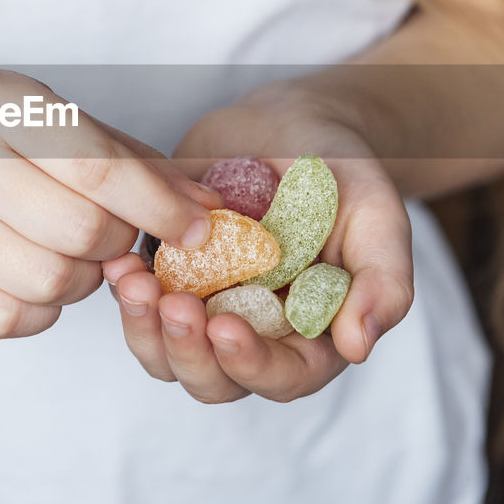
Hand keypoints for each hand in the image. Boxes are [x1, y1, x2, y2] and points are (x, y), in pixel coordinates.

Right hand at [0, 69, 222, 338]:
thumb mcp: (41, 110)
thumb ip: (124, 156)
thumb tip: (203, 207)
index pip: (96, 166)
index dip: (158, 205)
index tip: (197, 228)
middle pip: (81, 233)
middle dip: (119, 240)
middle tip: (111, 230)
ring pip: (51, 284)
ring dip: (82, 277)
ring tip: (67, 249)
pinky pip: (11, 320)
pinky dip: (42, 308)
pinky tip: (31, 274)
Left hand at [103, 79, 412, 402]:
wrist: (289, 125)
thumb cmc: (343, 173)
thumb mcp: (378, 216)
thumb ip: (383, 281)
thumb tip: (359, 347)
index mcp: (311, 337)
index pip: (281, 377)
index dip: (250, 364)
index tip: (225, 328)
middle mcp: (254, 334)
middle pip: (213, 379)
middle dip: (186, 350)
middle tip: (173, 304)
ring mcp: (206, 309)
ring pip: (165, 352)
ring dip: (144, 328)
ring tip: (133, 281)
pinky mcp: (168, 278)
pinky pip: (139, 303)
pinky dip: (125, 290)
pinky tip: (120, 261)